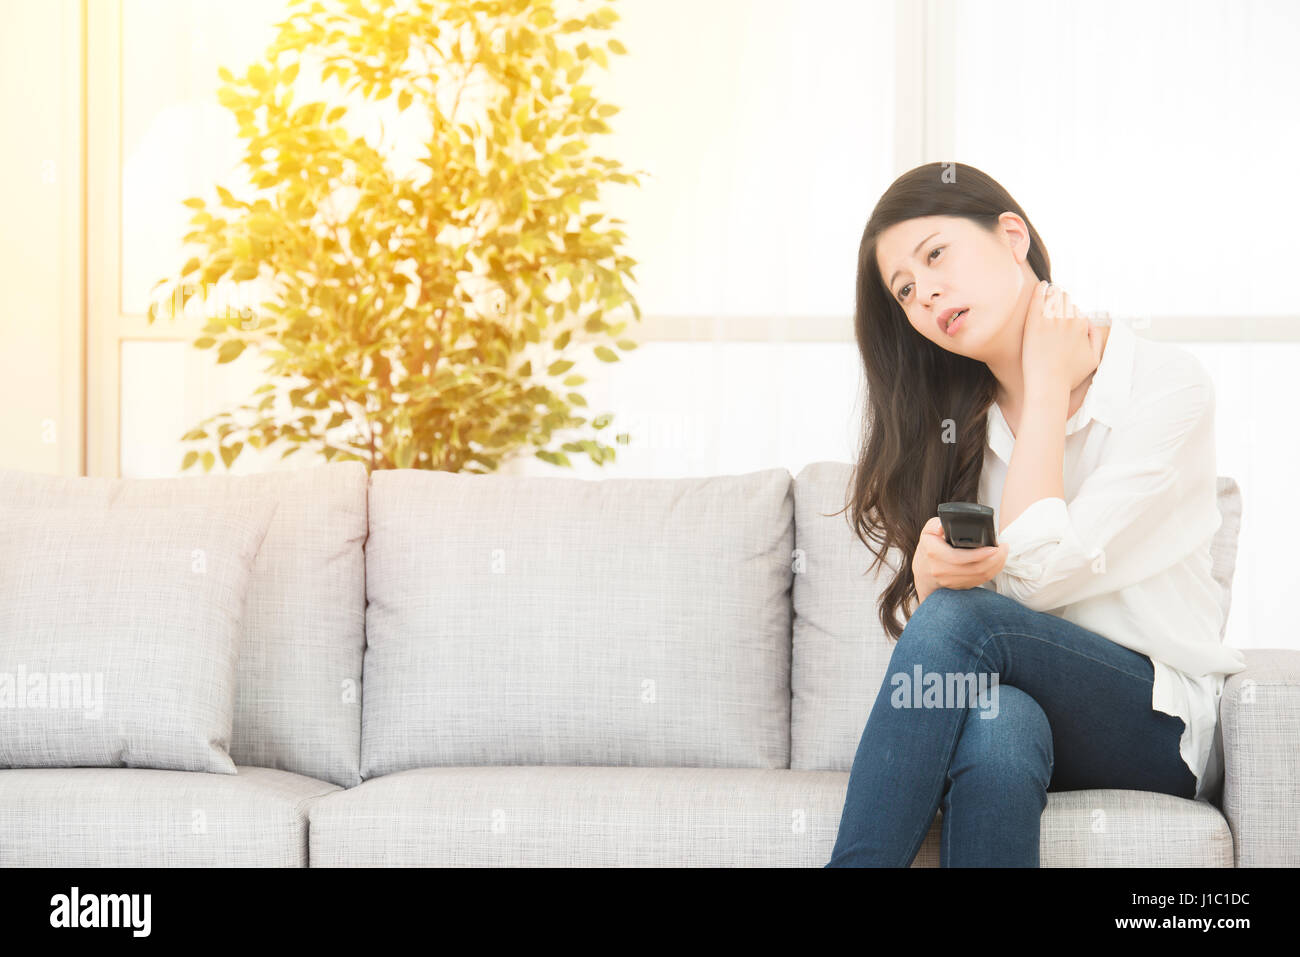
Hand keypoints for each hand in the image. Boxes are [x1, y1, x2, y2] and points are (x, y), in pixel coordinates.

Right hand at [912, 516, 1007, 601]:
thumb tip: (942, 525)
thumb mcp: (927, 532)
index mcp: (934, 554)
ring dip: (996, 566)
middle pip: (975, 569)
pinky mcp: (960, 587)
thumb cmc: (928, 549)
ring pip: (980, 577)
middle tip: (1004, 548)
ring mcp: (951, 581)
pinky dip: (992, 572)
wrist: (923, 573)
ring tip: (1003, 553)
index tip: (994, 547)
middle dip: (995, 559)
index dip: (980, 554)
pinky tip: (996, 563)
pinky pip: (980, 581)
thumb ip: (934, 525)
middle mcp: (941, 570)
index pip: (960, 557)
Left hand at [1022, 280, 1104, 394]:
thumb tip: (1091, 323)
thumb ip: (1097, 339)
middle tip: (1054, 306)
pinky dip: (1040, 290)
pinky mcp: (1035, 322)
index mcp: (1083, 325)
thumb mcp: (1094, 359)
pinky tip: (1041, 286)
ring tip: (1047, 294)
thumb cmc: (1069, 376)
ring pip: (1054, 297)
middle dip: (1061, 302)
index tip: (1061, 320)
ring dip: (1052, 294)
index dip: (1069, 315)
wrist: (1047, 384)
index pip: (1076, 310)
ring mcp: (1051, 320)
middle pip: (1066, 301)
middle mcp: (1069, 320)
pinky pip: (1038, 299)